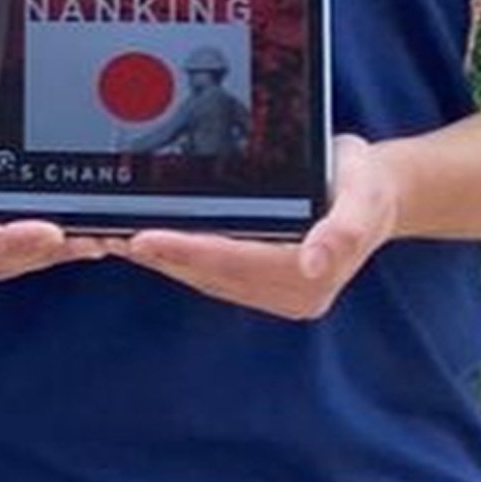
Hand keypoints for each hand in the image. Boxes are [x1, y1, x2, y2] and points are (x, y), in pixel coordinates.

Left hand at [121, 133, 404, 321]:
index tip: (143, 239)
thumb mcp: (365, 197)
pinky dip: (174, 255)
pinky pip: (208, 271)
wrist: (378, 192)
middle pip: (210, 273)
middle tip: (102, 234)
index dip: (187, 251)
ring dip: (157, 258)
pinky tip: (142, 238)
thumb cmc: (367, 187)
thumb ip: (344, 230)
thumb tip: (313, 263)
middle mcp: (290, 294)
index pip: (235, 262)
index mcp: (311, 278)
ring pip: (202, 275)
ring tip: (108, 234)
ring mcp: (273, 292)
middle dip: (157, 255)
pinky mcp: (259, 282)